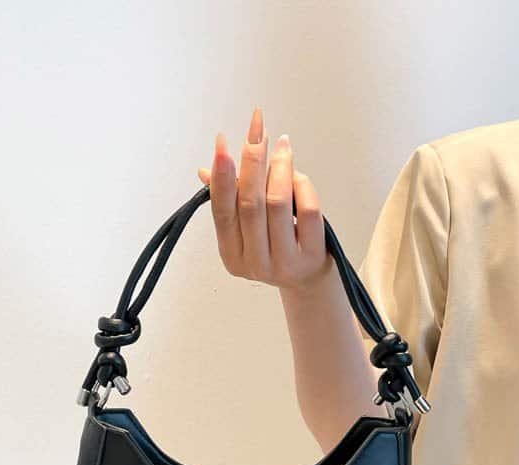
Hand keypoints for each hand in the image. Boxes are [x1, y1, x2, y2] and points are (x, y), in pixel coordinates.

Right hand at [197, 107, 333, 292]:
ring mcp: (284, 263)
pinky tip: (297, 173)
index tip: (222, 143)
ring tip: (282, 145)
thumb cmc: (277, 247)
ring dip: (278, 167)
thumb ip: (230, 201)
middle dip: (252, 162)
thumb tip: (206, 171)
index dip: (221, 177)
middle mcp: (255, 263)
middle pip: (250, 204)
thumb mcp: (248, 229)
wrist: (309, 280)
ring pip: (277, 203)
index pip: (222, 212)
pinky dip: (302, 185)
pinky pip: (307, 210)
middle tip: (257, 131)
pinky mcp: (312, 256)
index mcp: (232, 256)